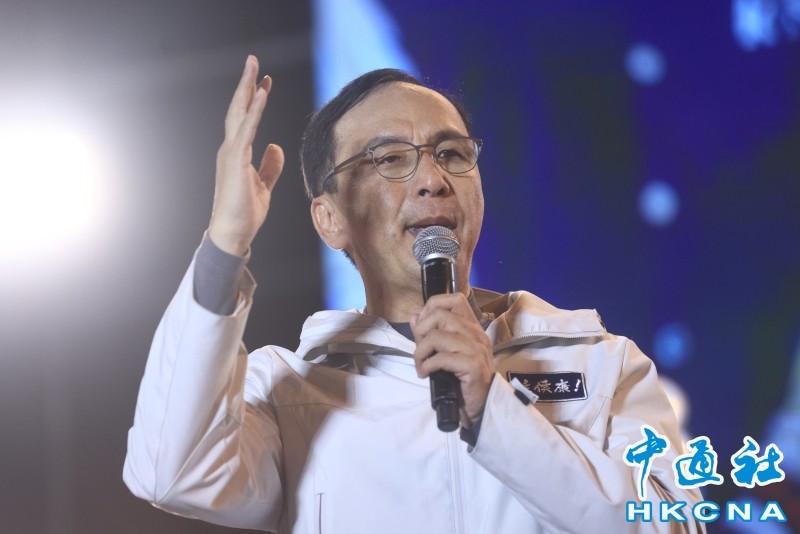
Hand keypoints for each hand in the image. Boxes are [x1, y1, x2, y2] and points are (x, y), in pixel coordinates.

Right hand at [208, 56, 284, 255]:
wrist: (232, 234)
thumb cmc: (245, 213)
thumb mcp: (263, 185)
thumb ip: (270, 166)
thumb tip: (276, 147)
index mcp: (236, 154)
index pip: (246, 119)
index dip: (255, 99)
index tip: (265, 82)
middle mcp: (230, 149)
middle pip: (238, 109)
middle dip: (247, 84)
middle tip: (253, 60)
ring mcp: (231, 153)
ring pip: (239, 113)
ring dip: (248, 88)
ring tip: (254, 66)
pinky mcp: (236, 161)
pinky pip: (246, 130)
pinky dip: (254, 111)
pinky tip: (262, 94)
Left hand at [410, 293, 495, 426]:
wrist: (482, 406)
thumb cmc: (464, 380)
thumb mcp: (447, 353)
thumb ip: (431, 334)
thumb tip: (415, 317)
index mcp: (472, 328)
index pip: (455, 300)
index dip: (433, 307)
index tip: (424, 327)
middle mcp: (476, 334)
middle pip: (439, 315)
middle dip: (421, 332)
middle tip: (420, 350)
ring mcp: (476, 349)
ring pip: (436, 336)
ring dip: (420, 352)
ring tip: (421, 365)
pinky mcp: (473, 366)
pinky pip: (441, 358)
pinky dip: (426, 365)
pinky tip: (426, 373)